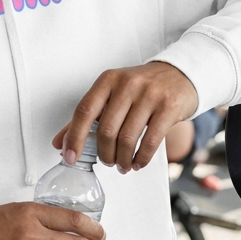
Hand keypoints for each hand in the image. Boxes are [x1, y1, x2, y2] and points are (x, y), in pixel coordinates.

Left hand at [53, 62, 197, 173]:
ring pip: (127, 138)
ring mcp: (149, 95)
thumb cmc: (141, 87)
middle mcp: (127, 84)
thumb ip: (88, 116)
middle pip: (106, 129)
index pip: (84, 111)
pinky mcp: (168, 107)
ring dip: (122, 159)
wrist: (180, 74)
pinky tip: (138, 162)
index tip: (70, 157)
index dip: (74, 137)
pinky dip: (141, 158)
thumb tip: (60, 143)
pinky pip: (150, 141)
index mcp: (108, 80)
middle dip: (104, 153)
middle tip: (108, 161)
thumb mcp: (113, 93)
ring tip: (123, 165)